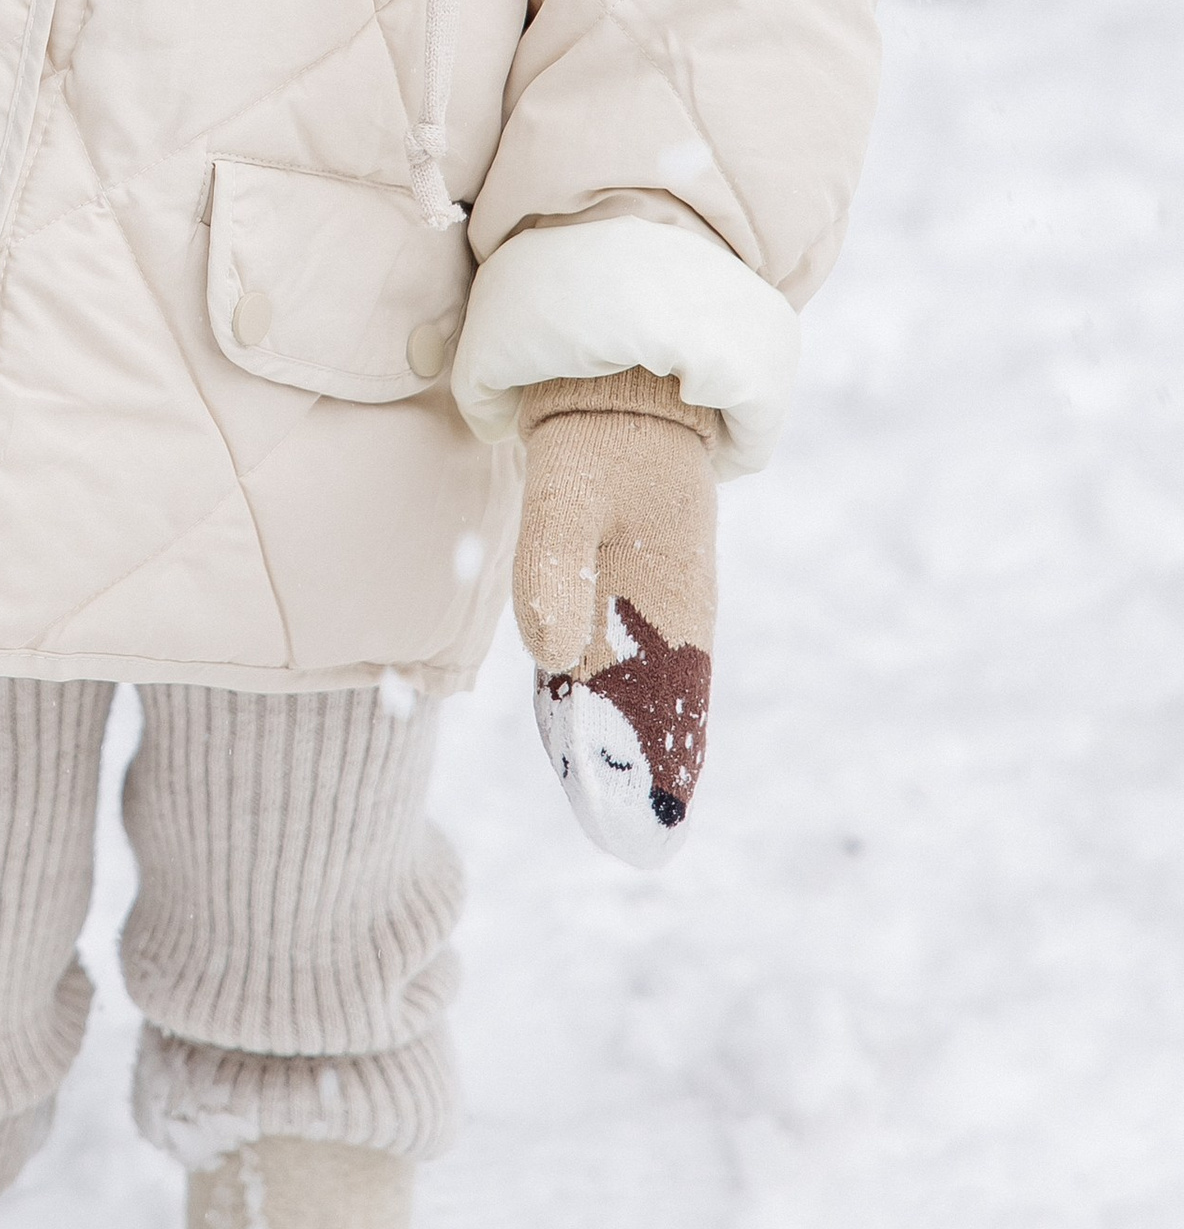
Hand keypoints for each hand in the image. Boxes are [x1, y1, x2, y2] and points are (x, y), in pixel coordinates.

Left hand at [514, 369, 717, 867]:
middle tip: (624, 843)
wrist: (623, 385)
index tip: (650, 835)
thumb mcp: (566, 494)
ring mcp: (660, 603)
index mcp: (675, 601)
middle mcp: (677, 614)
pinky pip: (629, 659)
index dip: (662, 772)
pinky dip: (612, 699)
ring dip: (627, 743)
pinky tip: (584, 732)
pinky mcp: (636, 588)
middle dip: (643, 775)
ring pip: (646, 690)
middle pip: (663, 712)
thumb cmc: (596, 440)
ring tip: (604, 810)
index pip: (673, 708)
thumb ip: (553, 569)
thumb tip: (551, 658)